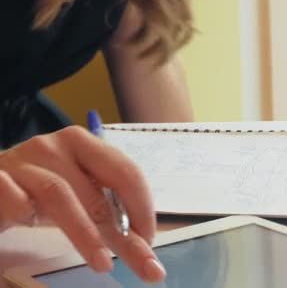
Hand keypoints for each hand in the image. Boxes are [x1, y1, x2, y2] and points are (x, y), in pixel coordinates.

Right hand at [0, 126, 165, 282]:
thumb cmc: (37, 189)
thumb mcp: (77, 196)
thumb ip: (107, 214)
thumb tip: (145, 247)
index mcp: (84, 145)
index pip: (125, 172)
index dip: (142, 207)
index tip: (150, 241)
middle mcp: (55, 147)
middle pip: (97, 187)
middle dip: (123, 230)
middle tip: (142, 262)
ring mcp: (22, 162)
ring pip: (59, 194)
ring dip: (85, 232)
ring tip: (102, 263)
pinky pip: (13, 196)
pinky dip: (26, 211)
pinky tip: (32, 226)